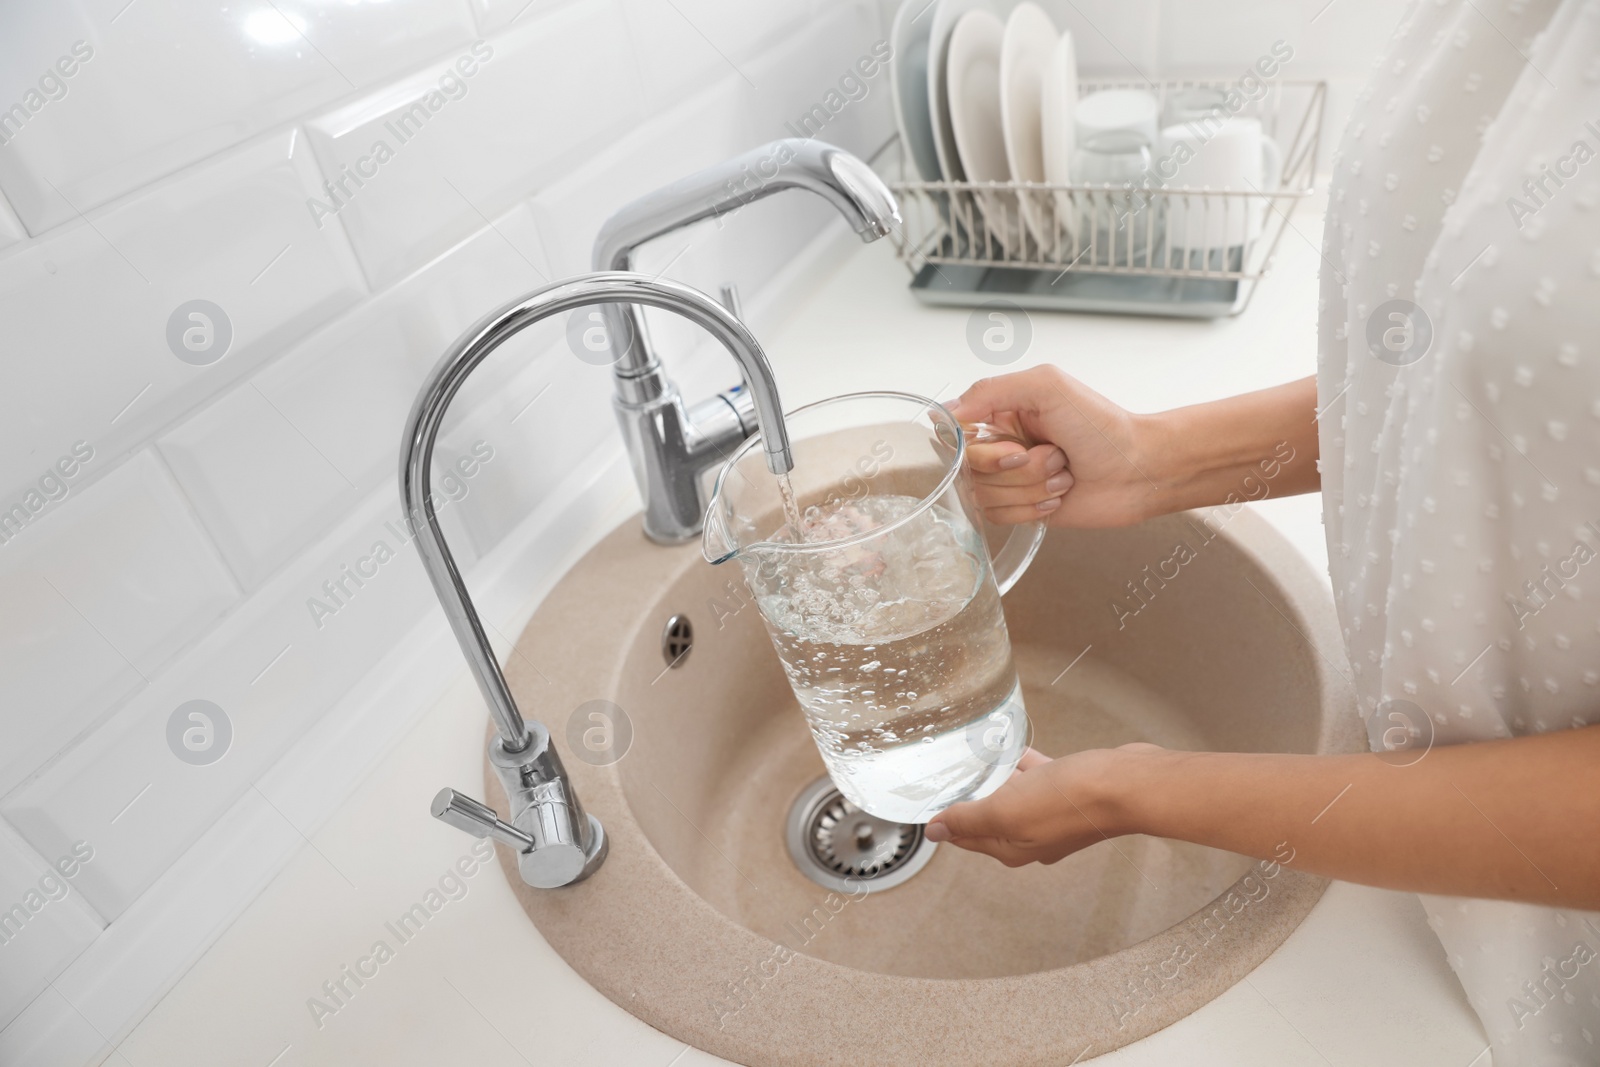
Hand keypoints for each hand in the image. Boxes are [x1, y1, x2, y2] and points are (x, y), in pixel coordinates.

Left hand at [925, 744, 1162, 865]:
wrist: (1125, 785)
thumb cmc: (1070, 802)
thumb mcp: (1004, 811)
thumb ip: (968, 819)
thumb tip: (936, 831)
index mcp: (1012, 848)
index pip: (966, 837)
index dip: (945, 819)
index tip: (926, 800)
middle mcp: (1032, 836)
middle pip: (989, 816)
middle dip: (969, 795)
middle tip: (948, 771)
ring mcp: (1053, 815)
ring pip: (1014, 794)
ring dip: (997, 776)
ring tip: (976, 754)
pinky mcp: (1071, 792)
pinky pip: (1038, 777)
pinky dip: (1024, 764)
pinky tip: (1015, 747)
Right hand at [947, 365, 1157, 527]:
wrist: (1139, 471)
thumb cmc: (1103, 427)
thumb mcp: (1047, 387)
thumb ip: (990, 390)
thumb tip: (946, 412)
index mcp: (1003, 412)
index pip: (958, 435)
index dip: (984, 449)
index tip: (1015, 445)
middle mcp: (1003, 444)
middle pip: (971, 470)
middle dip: (1018, 469)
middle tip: (1054, 455)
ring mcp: (1011, 478)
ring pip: (986, 496)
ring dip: (1031, 488)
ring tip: (1063, 473)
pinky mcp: (1022, 507)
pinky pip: (1000, 517)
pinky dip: (1032, 508)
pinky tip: (1059, 495)